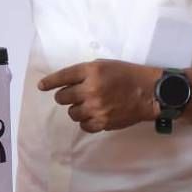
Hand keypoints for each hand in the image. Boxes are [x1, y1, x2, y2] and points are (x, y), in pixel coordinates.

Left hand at [37, 60, 160, 132]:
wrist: (149, 92)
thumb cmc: (128, 75)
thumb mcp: (105, 65)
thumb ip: (85, 73)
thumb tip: (65, 83)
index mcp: (91, 71)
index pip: (62, 77)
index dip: (49, 82)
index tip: (42, 86)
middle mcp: (91, 89)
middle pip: (62, 97)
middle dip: (65, 96)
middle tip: (73, 95)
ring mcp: (96, 108)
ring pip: (72, 112)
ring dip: (76, 109)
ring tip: (88, 105)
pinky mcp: (103, 122)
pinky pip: (83, 125)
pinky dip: (86, 121)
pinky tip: (93, 115)